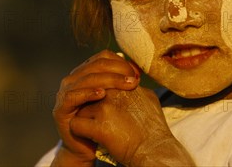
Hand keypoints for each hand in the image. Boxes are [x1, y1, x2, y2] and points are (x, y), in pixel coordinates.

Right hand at [51, 50, 140, 165]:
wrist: (85, 146)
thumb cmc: (102, 121)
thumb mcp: (113, 98)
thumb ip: (120, 83)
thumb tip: (137, 69)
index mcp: (84, 72)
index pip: (102, 57)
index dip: (120, 62)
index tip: (137, 74)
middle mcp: (73, 78)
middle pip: (96, 66)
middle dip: (118, 71)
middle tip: (134, 80)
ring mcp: (64, 92)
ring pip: (87, 78)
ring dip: (109, 80)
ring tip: (126, 85)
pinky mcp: (60, 108)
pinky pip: (73, 96)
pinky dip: (88, 93)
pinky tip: (102, 94)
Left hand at [73, 86, 194, 165]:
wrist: (154, 150)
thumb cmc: (154, 128)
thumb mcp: (150, 99)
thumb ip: (137, 89)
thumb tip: (133, 82)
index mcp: (123, 86)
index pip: (101, 81)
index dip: (97, 92)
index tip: (98, 102)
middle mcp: (113, 94)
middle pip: (89, 93)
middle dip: (88, 103)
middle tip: (92, 114)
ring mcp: (104, 109)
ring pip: (81, 108)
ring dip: (83, 116)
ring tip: (90, 126)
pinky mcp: (98, 127)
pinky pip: (76, 125)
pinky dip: (78, 130)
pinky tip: (86, 135)